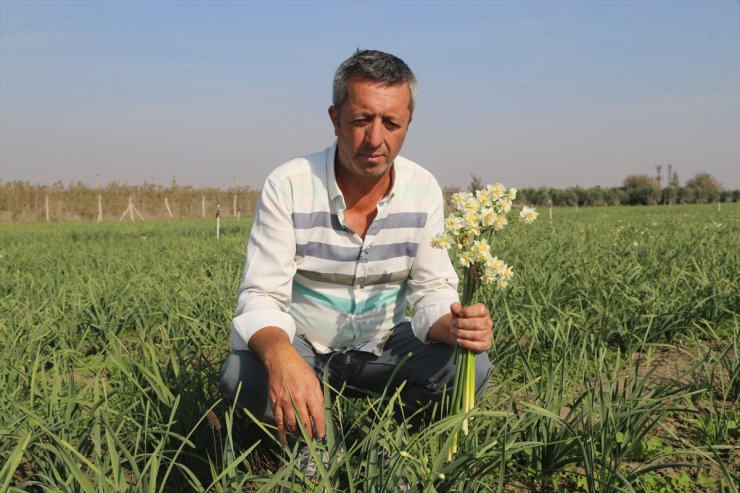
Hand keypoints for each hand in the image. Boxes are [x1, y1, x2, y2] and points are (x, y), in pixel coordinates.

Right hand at [249, 328, 325, 445]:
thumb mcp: (314, 380)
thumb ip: (318, 397)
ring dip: (297, 434)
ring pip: (291, 424)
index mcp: (310, 392)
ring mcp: (285, 402)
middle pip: (304, 422)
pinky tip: (284, 441)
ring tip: (301, 437)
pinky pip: (278, 421)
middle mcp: (297, 399)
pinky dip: (281, 432)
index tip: (321, 435)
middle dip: (309, 434)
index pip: (317, 415)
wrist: (280, 360)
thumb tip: (320, 412)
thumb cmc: (300, 369)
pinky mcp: (275, 403)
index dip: (320, 428)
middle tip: (312, 440)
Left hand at [450, 302, 492, 352]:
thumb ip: (456, 308)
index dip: (468, 312)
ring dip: (462, 333)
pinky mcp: (486, 344)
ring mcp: (488, 334)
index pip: (480, 310)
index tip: (459, 314)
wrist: (460, 332)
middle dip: (462, 324)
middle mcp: (488, 322)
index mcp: (484, 312)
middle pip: (477, 323)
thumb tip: (455, 306)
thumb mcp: (457, 313)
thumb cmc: (461, 320)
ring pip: (476, 335)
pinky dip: (466, 343)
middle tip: (454, 324)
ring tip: (454, 332)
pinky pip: (477, 346)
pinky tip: (458, 340)